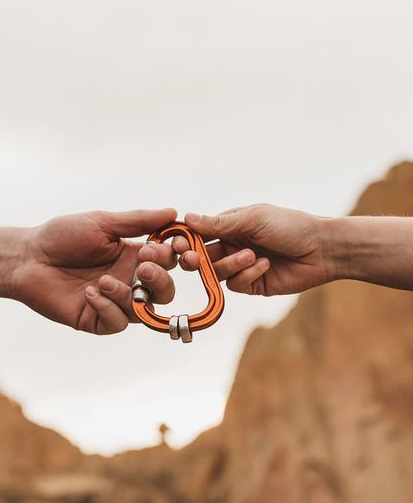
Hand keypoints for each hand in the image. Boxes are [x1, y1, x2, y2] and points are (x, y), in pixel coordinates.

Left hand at [13, 208, 177, 333]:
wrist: (27, 257)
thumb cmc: (62, 236)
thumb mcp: (102, 223)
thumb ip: (138, 221)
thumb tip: (173, 212)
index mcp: (134, 256)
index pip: (169, 261)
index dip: (177, 256)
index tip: (176, 246)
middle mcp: (129, 280)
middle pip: (164, 292)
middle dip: (160, 280)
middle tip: (143, 267)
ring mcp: (114, 302)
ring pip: (144, 311)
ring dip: (129, 294)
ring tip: (102, 281)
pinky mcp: (96, 319)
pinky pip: (118, 323)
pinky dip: (109, 308)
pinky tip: (90, 294)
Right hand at [163, 205, 330, 295]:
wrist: (322, 250)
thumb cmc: (290, 226)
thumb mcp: (253, 219)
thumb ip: (220, 223)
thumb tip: (187, 218)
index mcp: (230, 225)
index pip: (198, 233)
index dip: (186, 240)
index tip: (179, 245)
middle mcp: (232, 245)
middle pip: (200, 257)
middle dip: (196, 259)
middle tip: (194, 260)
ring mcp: (241, 266)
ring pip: (216, 272)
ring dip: (230, 264)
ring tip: (252, 255)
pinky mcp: (252, 284)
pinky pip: (236, 284)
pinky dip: (247, 275)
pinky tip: (265, 265)